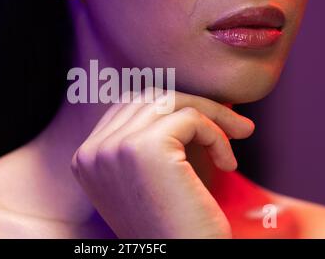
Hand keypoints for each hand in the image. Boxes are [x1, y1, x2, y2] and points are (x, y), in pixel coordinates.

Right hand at [70, 88, 254, 237]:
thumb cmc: (175, 227)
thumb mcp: (151, 179)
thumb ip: (150, 139)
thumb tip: (185, 100)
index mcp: (88, 159)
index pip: (129, 108)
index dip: (172, 111)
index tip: (207, 125)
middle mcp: (93, 151)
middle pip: (148, 98)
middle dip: (195, 105)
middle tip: (234, 126)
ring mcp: (114, 148)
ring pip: (170, 101)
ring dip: (211, 115)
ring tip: (236, 138)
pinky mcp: (146, 149)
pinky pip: (191, 118)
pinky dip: (217, 134)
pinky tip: (228, 163)